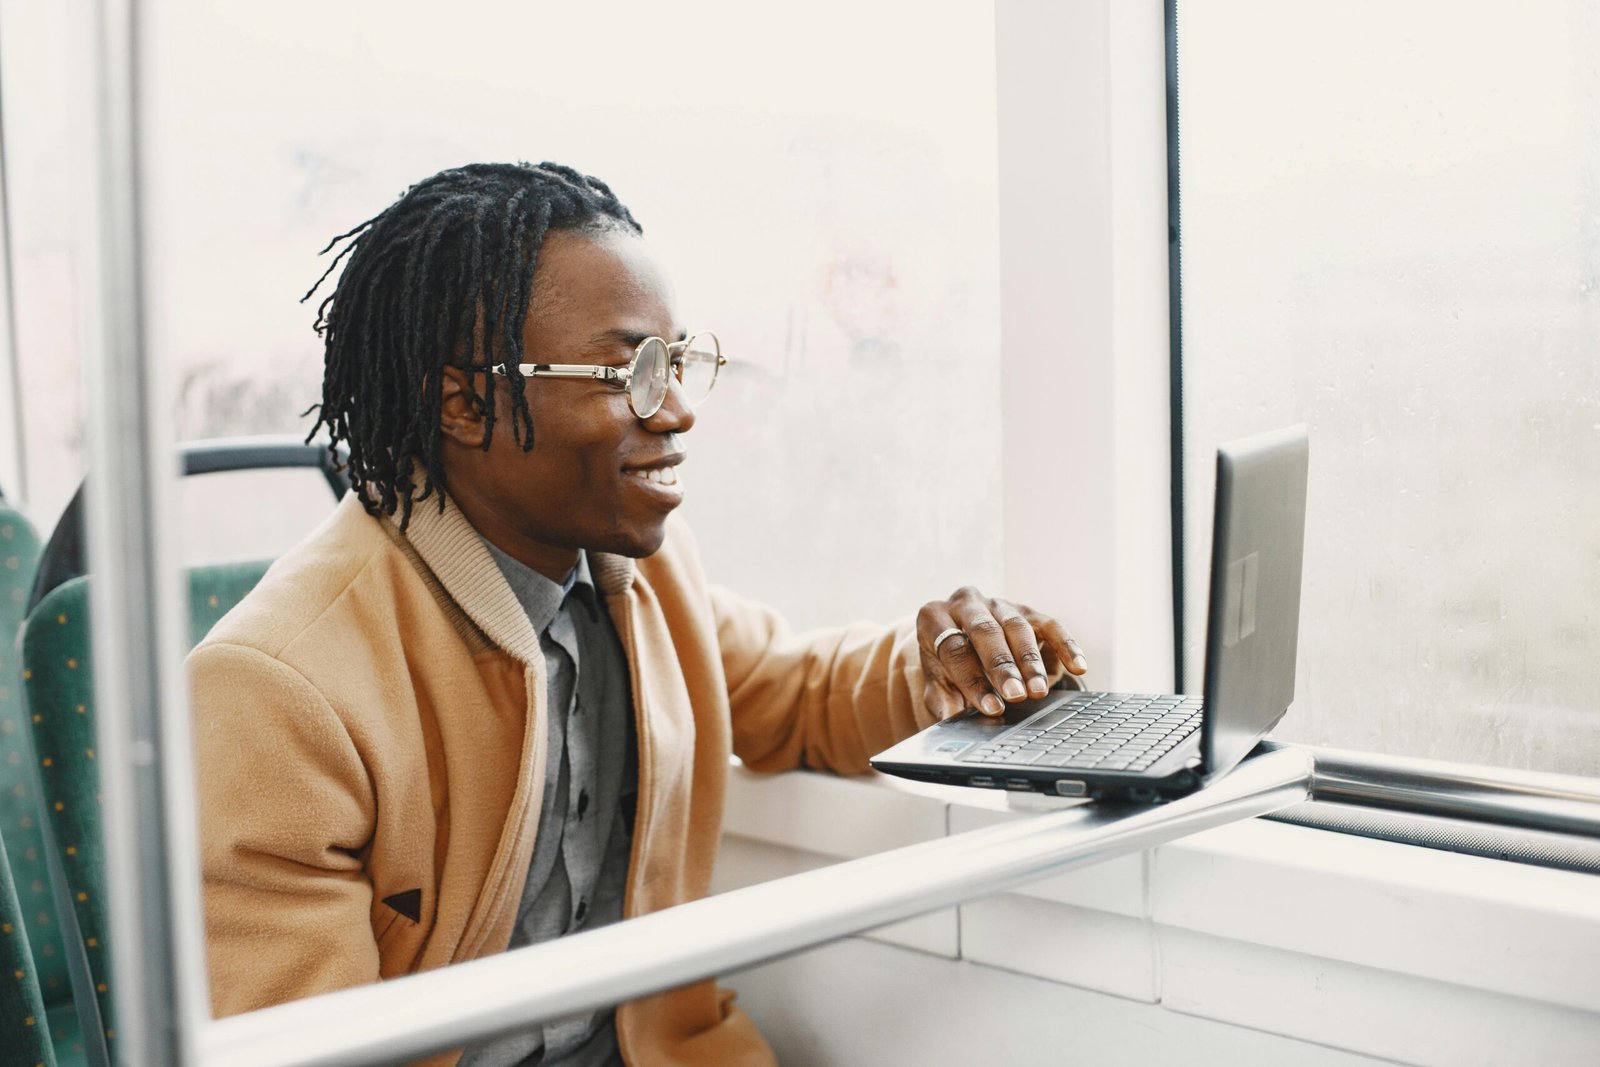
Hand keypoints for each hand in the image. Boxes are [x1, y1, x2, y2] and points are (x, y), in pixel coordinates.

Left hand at [917, 586, 1087, 720]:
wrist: (962, 637)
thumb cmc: (948, 664)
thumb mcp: (937, 681)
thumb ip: (942, 700)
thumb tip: (952, 721)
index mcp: (934, 617)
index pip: (953, 649)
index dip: (972, 680)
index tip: (991, 708)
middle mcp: (966, 602)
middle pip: (985, 631)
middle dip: (1002, 666)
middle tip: (1016, 695)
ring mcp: (999, 603)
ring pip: (1017, 627)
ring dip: (1030, 661)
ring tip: (1038, 691)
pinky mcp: (1027, 609)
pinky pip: (1049, 624)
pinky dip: (1065, 644)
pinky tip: (1078, 666)